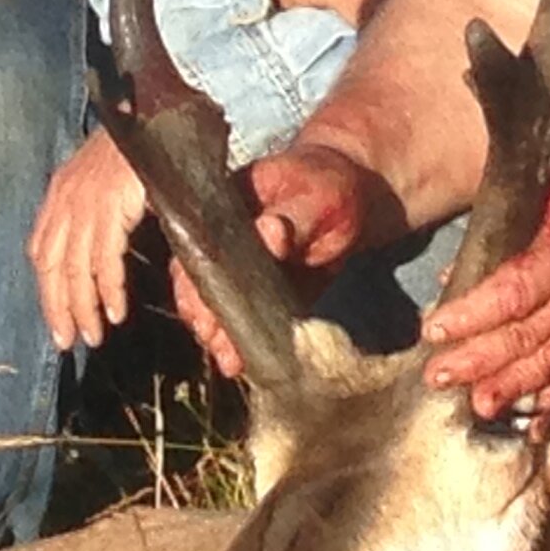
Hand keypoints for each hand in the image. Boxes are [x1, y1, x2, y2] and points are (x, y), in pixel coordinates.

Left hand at [30, 126, 150, 352]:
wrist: (159, 115)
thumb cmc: (144, 148)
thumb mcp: (108, 182)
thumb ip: (99, 214)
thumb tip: (101, 256)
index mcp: (60, 193)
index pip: (41, 251)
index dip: (46, 290)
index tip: (58, 321)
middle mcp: (66, 199)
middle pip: (51, 265)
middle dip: (58, 308)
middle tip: (68, 341)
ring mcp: (86, 202)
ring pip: (74, 268)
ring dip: (83, 307)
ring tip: (93, 335)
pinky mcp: (110, 205)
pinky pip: (104, 258)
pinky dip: (108, 289)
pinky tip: (116, 311)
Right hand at [164, 140, 403, 379]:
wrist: (355, 200)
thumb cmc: (330, 188)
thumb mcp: (318, 195)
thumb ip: (293, 215)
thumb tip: (268, 232)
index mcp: (224, 205)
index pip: (197, 242)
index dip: (194, 275)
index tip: (202, 302)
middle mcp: (220, 239)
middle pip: (196, 280)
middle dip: (202, 312)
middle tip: (213, 338)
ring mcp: (237, 269)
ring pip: (215, 304)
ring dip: (219, 334)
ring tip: (229, 359)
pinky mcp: (258, 294)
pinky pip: (244, 319)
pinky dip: (243, 341)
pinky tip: (243, 362)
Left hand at [421, 134, 549, 422]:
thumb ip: (506, 227)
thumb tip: (459, 270)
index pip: (513, 293)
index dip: (471, 316)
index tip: (434, 329)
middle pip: (526, 337)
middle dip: (478, 361)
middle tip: (437, 377)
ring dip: (511, 389)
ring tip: (477, 407)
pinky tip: (533, 428)